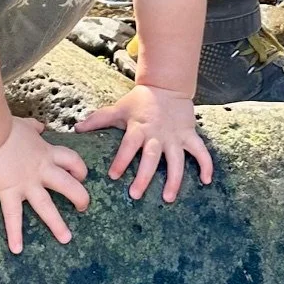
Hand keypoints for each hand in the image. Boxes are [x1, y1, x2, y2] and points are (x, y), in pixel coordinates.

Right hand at [0, 115, 89, 253]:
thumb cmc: (2, 127)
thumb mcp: (23, 125)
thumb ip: (34, 128)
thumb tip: (40, 126)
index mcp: (45, 152)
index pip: (71, 159)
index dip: (79, 168)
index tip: (82, 176)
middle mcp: (40, 170)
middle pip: (68, 184)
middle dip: (80, 197)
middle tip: (85, 208)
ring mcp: (26, 183)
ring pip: (47, 206)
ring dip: (57, 224)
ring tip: (66, 239)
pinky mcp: (8, 192)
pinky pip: (13, 217)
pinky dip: (14, 234)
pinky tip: (16, 250)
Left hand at [76, 84, 213, 202]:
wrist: (167, 86)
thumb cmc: (140, 101)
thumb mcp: (119, 108)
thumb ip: (99, 120)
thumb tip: (76, 129)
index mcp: (139, 127)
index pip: (129, 144)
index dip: (122, 159)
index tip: (113, 175)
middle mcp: (158, 133)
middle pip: (152, 156)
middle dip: (145, 176)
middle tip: (135, 194)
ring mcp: (175, 136)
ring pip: (177, 159)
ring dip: (174, 179)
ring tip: (168, 198)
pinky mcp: (189, 135)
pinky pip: (200, 151)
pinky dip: (206, 164)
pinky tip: (206, 181)